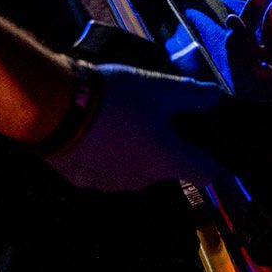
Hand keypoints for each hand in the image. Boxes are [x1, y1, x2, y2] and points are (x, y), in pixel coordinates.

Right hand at [44, 61, 231, 191]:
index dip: (208, 157)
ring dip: (134, 148)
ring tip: (121, 115)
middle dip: (165, 144)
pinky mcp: (82, 181)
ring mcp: (111, 184)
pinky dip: (106, 152)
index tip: (200, 139)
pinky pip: (105, 167)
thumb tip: (215, 97)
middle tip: (154, 113)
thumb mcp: (161, 87)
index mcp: (168, 161)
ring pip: (135, 167)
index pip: (206, 173)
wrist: (55, 112)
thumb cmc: (118, 99)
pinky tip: (95, 127)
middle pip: (167, 166)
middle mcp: (144, 181)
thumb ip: (193, 94)